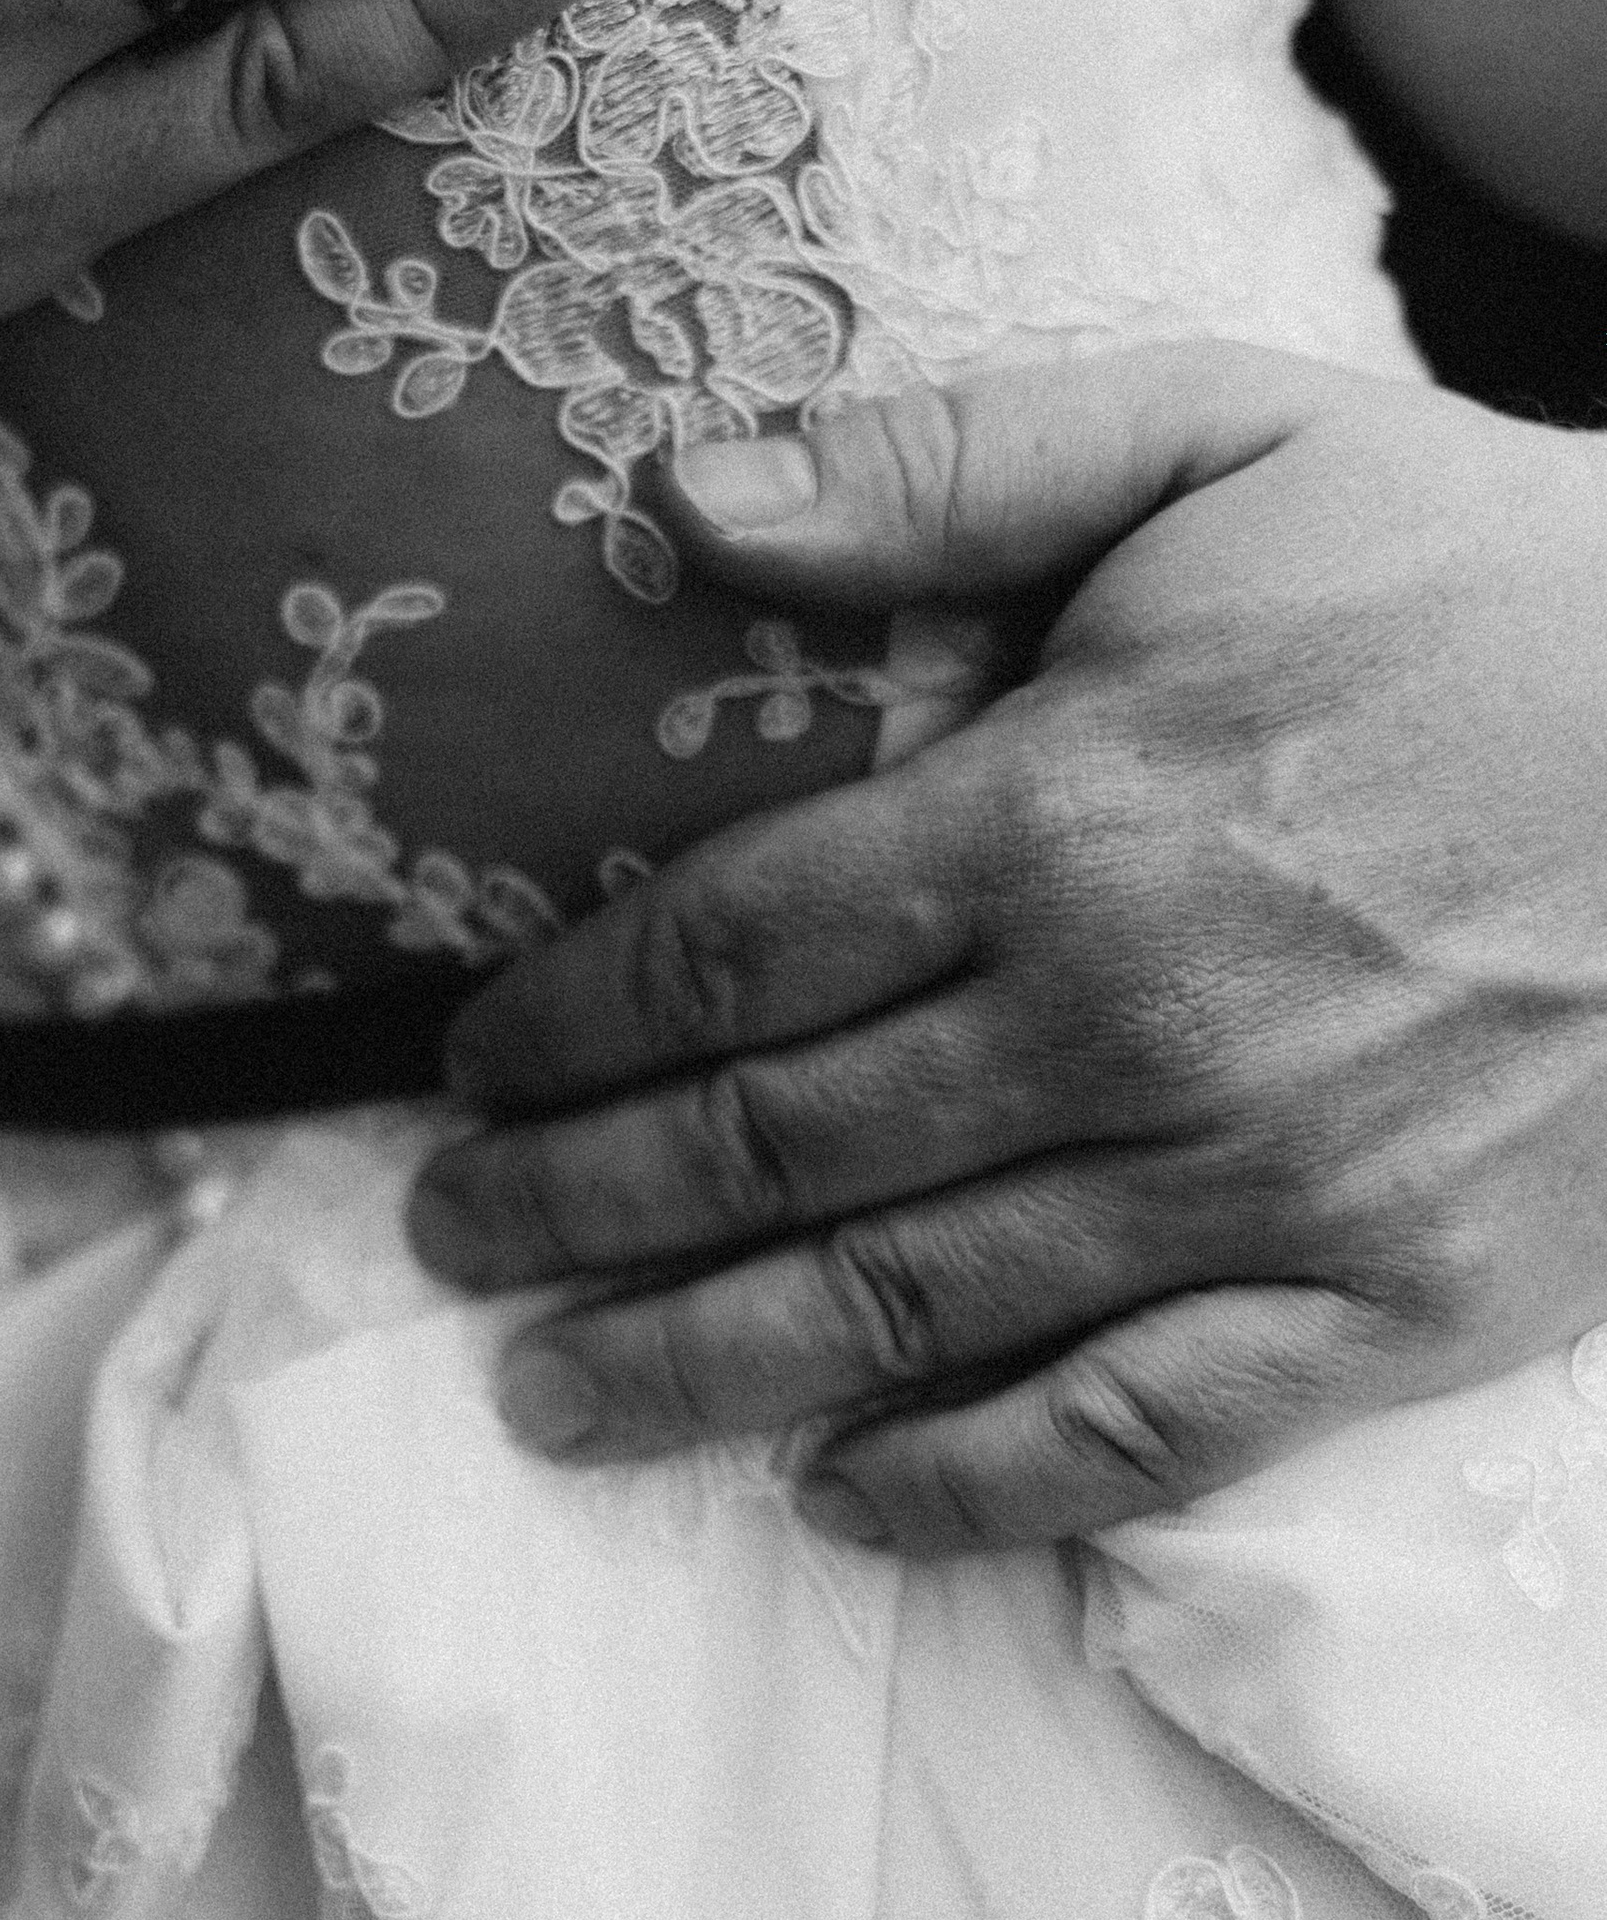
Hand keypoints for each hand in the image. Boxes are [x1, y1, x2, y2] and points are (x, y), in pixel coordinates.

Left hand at [411, 344, 1606, 1545]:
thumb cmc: (1471, 568)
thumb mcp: (1213, 425)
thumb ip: (940, 464)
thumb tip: (678, 496)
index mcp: (1064, 804)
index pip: (726, 950)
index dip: (564, 1026)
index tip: (463, 1065)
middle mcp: (1135, 1016)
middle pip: (778, 1145)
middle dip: (578, 1210)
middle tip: (448, 1244)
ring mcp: (1270, 1182)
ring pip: (916, 1308)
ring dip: (703, 1366)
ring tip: (556, 1397)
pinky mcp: (1399, 1300)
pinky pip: (1145, 1434)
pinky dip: (978, 1485)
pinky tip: (845, 1494)